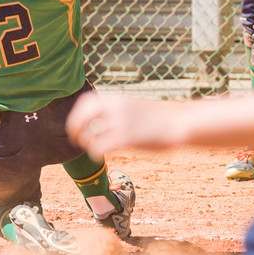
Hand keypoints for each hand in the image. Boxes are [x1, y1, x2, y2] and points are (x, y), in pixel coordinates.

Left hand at [65, 92, 181, 159]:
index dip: (76, 114)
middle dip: (75, 129)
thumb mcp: (133, 105)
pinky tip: (99, 156)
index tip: (76, 125)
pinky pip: (100, 146)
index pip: (86, 101)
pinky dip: (95, 152)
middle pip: (83, 117)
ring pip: (90, 134)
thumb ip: (115, 107)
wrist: (178, 124)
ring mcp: (121, 122)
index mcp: (117, 98)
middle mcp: (116, 108)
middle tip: (76, 139)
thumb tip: (97, 116)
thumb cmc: (156, 118)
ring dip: (87, 143)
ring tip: (92, 148)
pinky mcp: (127, 138)